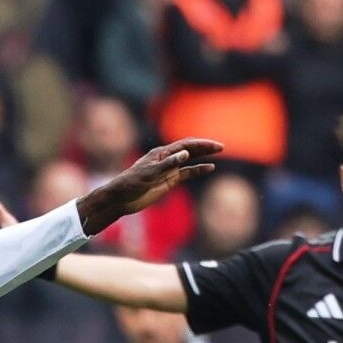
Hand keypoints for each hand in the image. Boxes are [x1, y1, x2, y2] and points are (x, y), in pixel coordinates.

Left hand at [75, 139, 221, 234]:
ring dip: (203, 156)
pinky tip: (209, 168)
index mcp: (161, 153)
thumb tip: (186, 154)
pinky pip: (187, 173)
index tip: (215, 146)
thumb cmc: (131, 183)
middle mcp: (166, 159)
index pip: (185, 145)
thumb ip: (168, 164)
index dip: (201, 144)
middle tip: (221, 147)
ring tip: (218, 154)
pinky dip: (198, 170)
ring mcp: (168, 170)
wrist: (121, 199)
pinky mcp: (168, 181)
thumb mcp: (149, 173)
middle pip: (189, 149)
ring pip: (190, 160)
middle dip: (205, 147)